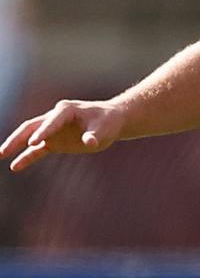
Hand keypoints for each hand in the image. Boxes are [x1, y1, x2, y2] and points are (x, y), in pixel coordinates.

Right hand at [0, 100, 123, 172]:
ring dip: (15, 145)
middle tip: (4, 150)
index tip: (33, 143)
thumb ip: (95, 135)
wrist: (110, 122)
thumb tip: (89, 142)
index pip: (51, 121)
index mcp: (66, 110)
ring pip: (29, 136)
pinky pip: (37, 150)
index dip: (43, 132)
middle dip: (18, 138)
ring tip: (1, 155)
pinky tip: (15, 166)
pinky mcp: (54, 142)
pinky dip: (27, 157)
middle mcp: (55, 118)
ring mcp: (52, 130)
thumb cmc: (108, 122)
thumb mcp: (105, 128)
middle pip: (31, 127)